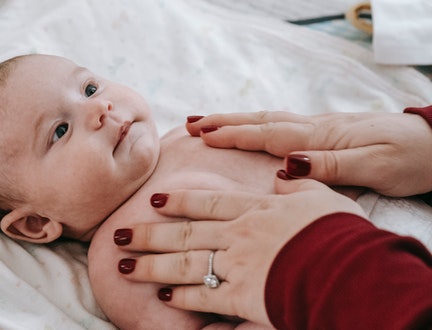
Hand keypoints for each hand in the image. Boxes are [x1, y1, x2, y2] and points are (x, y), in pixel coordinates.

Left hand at [114, 177, 365, 326]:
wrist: (349, 269)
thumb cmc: (338, 232)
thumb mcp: (321, 197)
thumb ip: (298, 185)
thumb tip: (285, 172)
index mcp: (255, 209)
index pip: (207, 203)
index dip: (178, 202)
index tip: (153, 201)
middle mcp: (238, 234)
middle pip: (183, 233)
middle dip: (147, 234)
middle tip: (119, 235)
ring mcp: (237, 265)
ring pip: (183, 263)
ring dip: (151, 265)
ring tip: (125, 265)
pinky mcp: (243, 297)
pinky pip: (206, 297)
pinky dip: (183, 297)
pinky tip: (164, 297)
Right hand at [186, 111, 431, 196]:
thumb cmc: (412, 158)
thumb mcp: (376, 168)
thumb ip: (330, 164)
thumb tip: (285, 163)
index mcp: (322, 136)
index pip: (268, 134)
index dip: (233, 134)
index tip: (201, 135)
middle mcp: (315, 127)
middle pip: (261, 121)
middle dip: (223, 121)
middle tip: (189, 123)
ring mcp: (320, 127)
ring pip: (268, 120)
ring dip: (235, 120)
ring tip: (206, 122)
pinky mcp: (326, 133)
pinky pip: (280, 126)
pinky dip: (256, 125)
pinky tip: (249, 128)